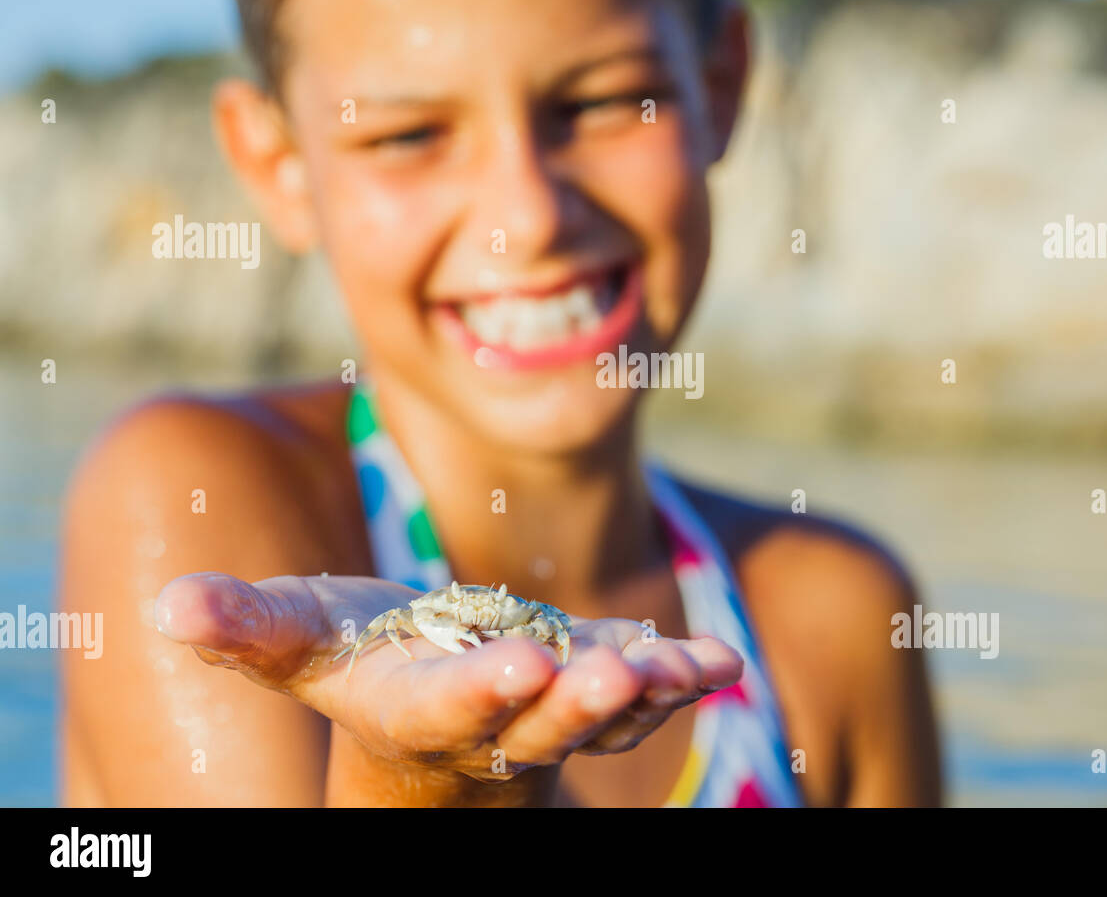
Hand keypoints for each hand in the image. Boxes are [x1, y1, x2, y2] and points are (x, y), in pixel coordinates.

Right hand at [154, 572, 741, 789]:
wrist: (430, 693)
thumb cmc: (358, 659)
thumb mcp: (301, 641)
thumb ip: (244, 628)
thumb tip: (165, 607)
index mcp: (418, 708)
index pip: (449, 707)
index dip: (480, 691)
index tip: (516, 667)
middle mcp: (494, 722)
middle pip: (539, 721)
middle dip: (574, 702)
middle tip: (614, 676)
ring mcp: (555, 710)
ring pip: (605, 715)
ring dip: (646, 697)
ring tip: (687, 669)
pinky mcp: (597, 689)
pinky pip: (645, 693)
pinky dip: (682, 678)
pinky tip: (718, 660)